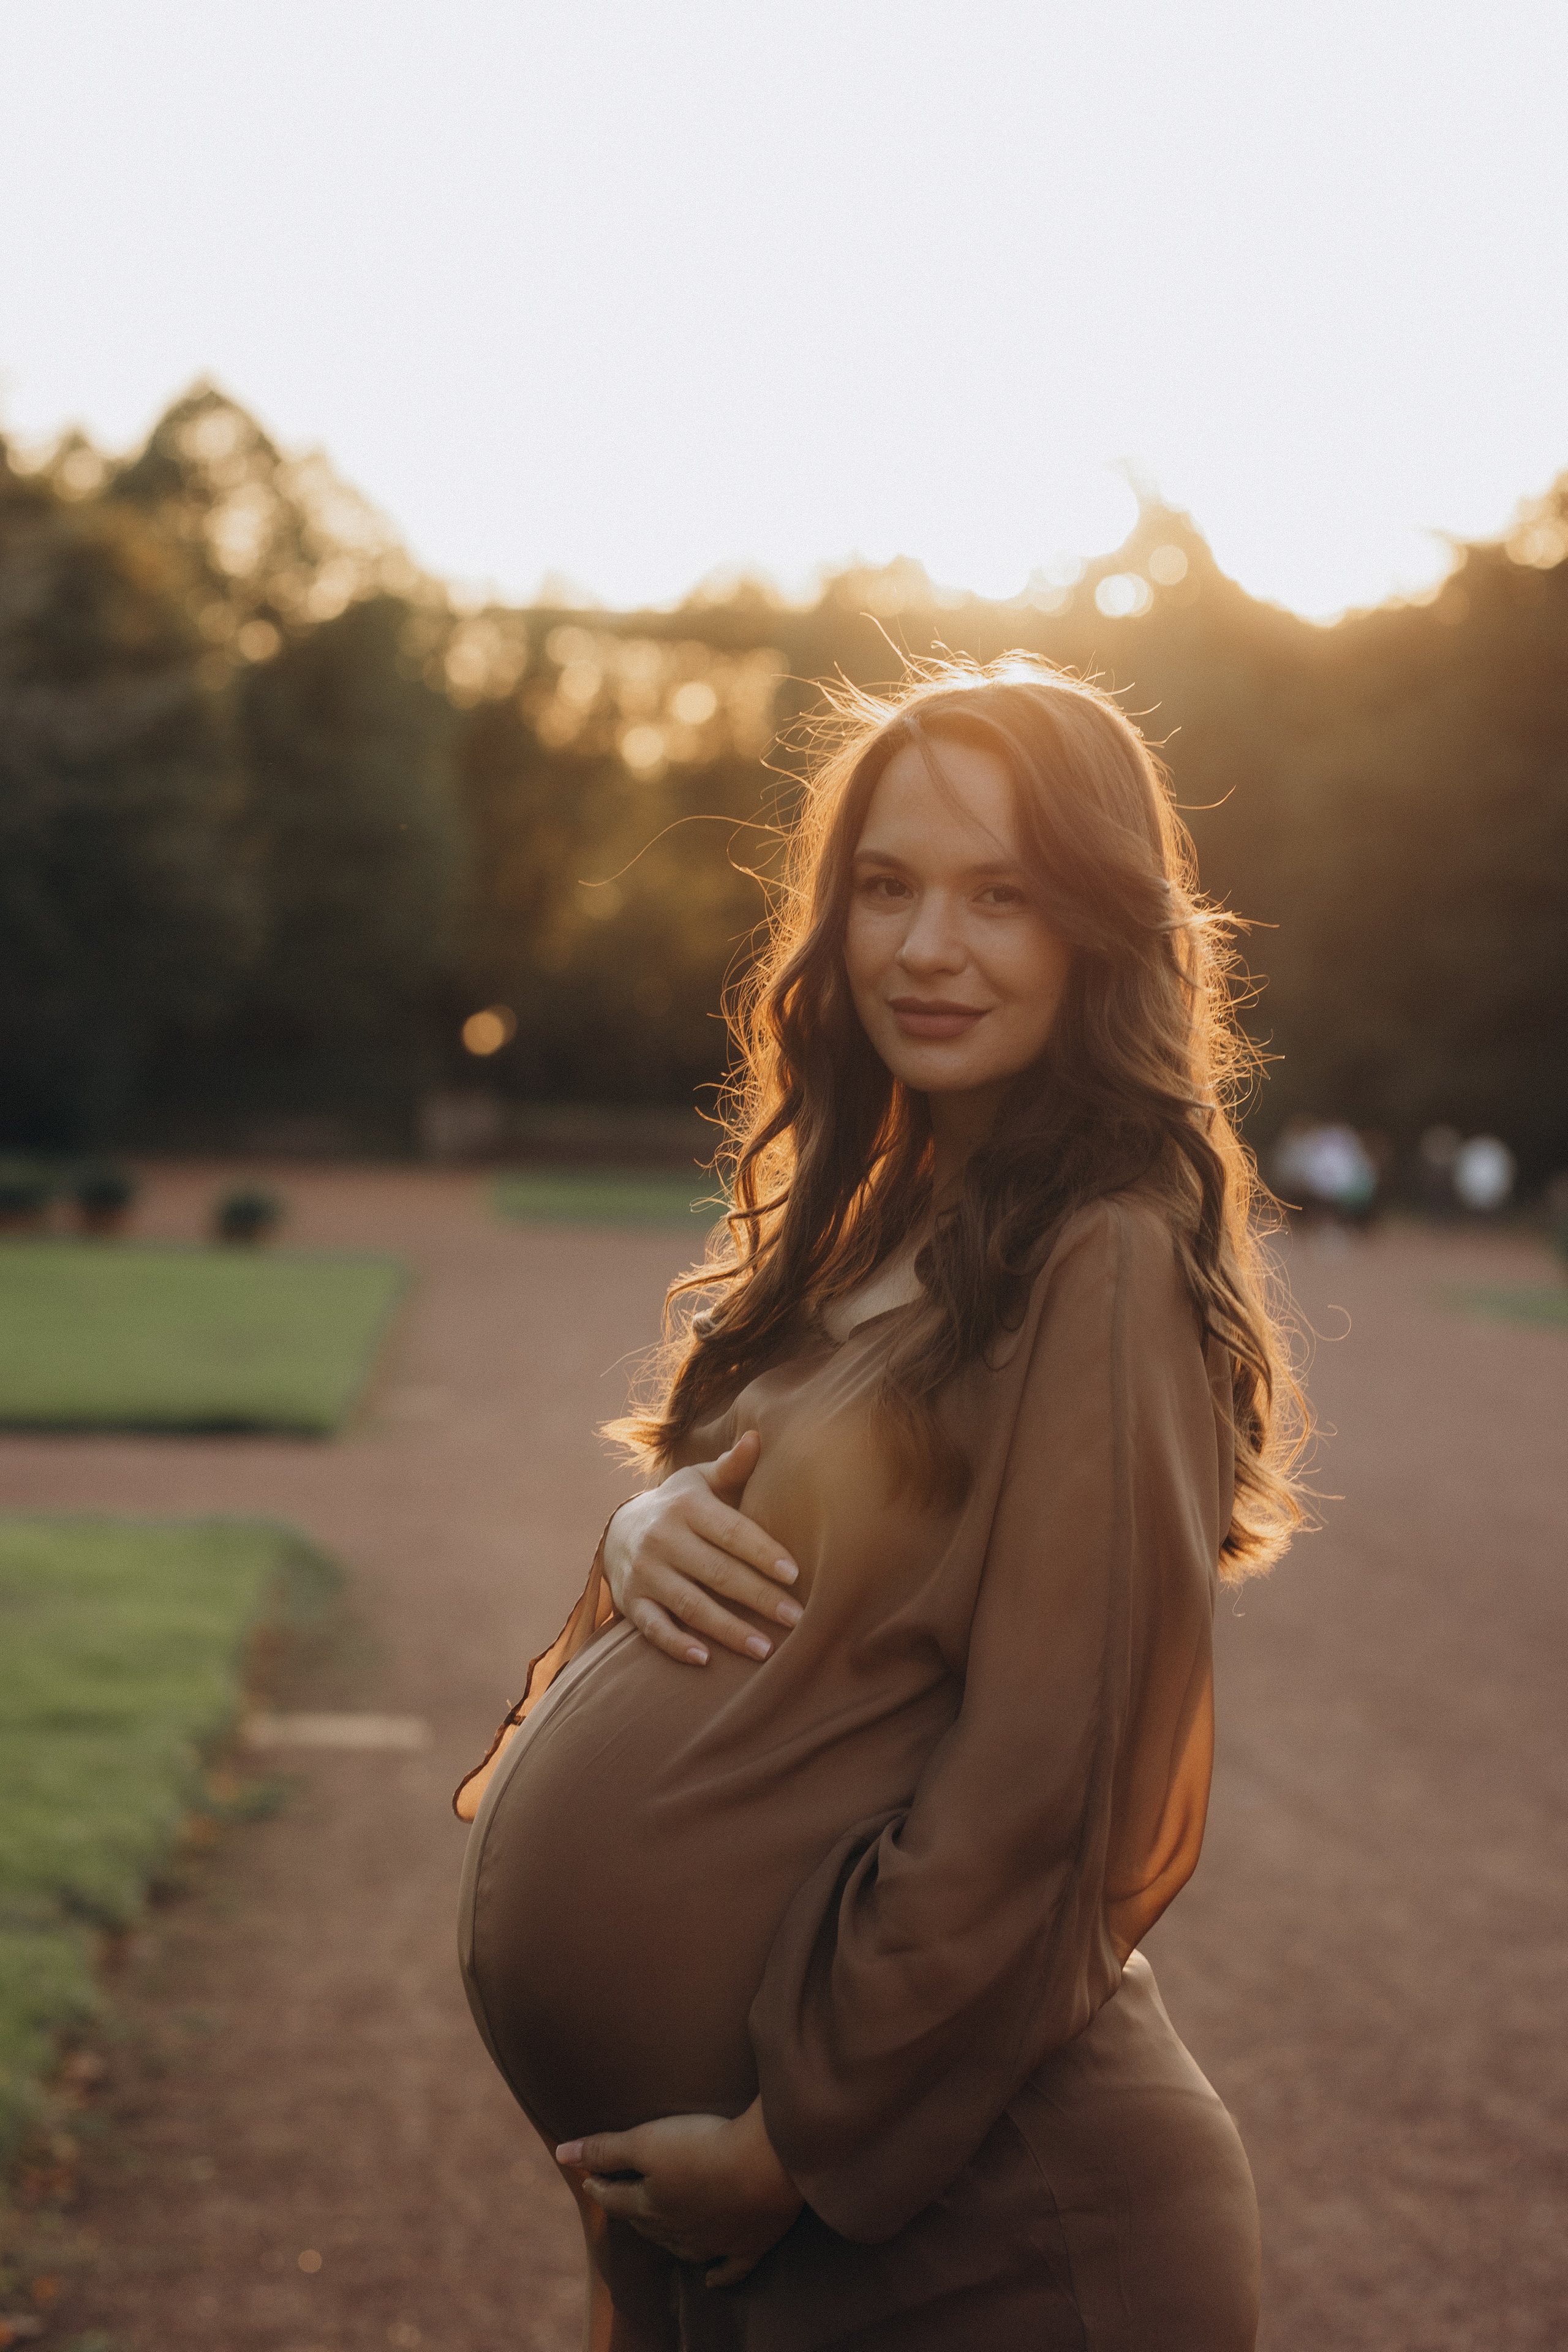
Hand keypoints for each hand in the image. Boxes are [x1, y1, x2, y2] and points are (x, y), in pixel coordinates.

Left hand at [557, 2099, 803, 2286]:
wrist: (766, 2164)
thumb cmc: (703, 2147)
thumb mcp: (647, 2140)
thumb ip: (605, 2149)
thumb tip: (560, 2153)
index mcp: (650, 2206)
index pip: (614, 2199)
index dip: (600, 2185)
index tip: (590, 2179)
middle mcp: (677, 2232)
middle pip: (646, 2223)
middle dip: (631, 2208)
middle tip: (624, 2194)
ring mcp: (714, 2244)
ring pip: (681, 2247)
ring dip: (667, 2237)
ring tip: (659, 2226)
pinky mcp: (749, 2246)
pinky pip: (730, 2270)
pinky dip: (718, 2275)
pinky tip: (709, 2278)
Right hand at [605, 1431, 801, 1667]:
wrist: (618, 1529)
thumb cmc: (678, 1505)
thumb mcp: (699, 1481)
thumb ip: (732, 1467)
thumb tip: (758, 1437)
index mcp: (686, 1506)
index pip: (731, 1532)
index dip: (763, 1552)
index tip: (795, 1573)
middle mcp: (663, 1538)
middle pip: (717, 1572)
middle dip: (759, 1597)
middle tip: (796, 1618)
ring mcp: (644, 1572)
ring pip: (690, 1605)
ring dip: (728, 1630)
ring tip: (765, 1649)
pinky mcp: (631, 1602)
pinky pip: (654, 1628)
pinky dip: (677, 1645)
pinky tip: (705, 1660)